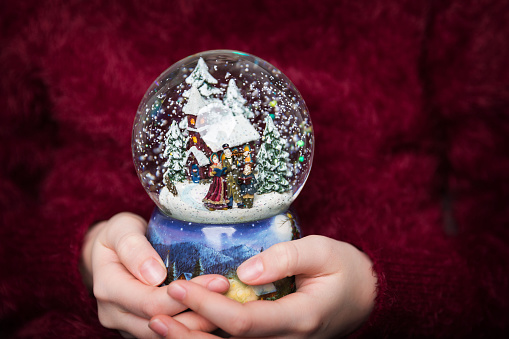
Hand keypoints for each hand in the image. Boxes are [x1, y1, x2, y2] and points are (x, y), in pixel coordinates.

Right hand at [81, 212, 229, 337]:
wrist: (110, 251)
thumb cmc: (119, 235)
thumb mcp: (122, 230)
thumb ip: (134, 248)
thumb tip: (154, 274)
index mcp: (108, 288)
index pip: (150, 302)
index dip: (187, 295)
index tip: (219, 281)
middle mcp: (114, 314)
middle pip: (162, 324)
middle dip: (200, 312)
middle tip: (232, 295)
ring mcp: (127, 325)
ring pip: (167, 335)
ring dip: (200, 323)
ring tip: (229, 306)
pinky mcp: (140, 329)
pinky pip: (169, 333)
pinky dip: (193, 325)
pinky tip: (216, 312)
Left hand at [148, 235, 376, 337]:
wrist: (365, 297)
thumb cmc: (344, 269)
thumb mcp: (322, 251)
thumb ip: (285, 258)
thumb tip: (244, 272)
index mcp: (300, 319)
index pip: (244, 322)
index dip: (208, 307)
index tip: (179, 285)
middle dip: (188, 333)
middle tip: (153, 313)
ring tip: (157, 323)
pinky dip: (208, 338)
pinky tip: (185, 326)